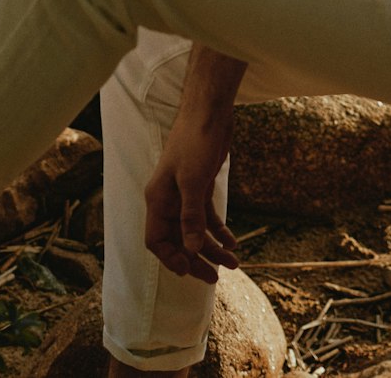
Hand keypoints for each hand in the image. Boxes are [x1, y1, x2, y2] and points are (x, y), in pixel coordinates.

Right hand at [144, 97, 238, 282]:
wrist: (208, 112)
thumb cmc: (195, 141)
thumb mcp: (193, 181)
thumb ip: (191, 216)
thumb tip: (189, 250)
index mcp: (157, 199)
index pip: (156, 240)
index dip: (171, 258)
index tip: (190, 270)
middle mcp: (168, 200)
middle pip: (177, 240)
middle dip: (195, 260)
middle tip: (215, 278)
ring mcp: (184, 194)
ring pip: (194, 231)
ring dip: (212, 248)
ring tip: (234, 263)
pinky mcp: (199, 187)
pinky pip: (206, 217)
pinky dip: (218, 231)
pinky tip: (233, 242)